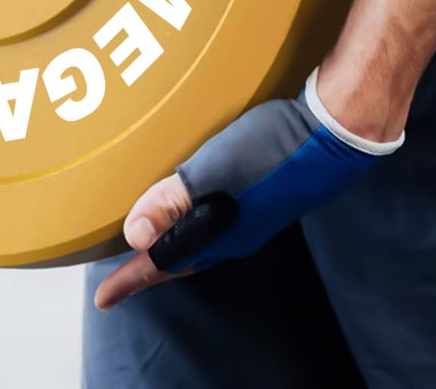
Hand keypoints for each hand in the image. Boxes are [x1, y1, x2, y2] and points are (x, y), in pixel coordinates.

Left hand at [94, 68, 404, 309]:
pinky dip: (190, 224)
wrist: (333, 136)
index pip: (162, 262)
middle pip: (180, 260)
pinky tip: (189, 207)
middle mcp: (232, 234)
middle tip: (119, 278)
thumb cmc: (270, 152)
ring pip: (199, 244)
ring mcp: (250, 218)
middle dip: (147, 268)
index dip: (130, 279)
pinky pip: (214, 223)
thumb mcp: (216, 170)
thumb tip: (135, 237)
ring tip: (146, 244)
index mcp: (216, 233)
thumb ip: (175, 201)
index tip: (102, 299)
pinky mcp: (261, 198)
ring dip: (169, 246)